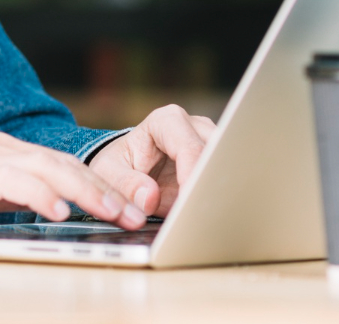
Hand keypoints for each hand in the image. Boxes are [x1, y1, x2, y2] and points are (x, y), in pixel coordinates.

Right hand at [0, 132, 148, 231]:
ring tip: (112, 213)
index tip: (126, 209)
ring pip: (49, 168)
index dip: (98, 186)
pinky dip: (41, 194)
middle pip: (65, 164)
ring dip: (86, 191)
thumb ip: (9, 198)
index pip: (62, 165)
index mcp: (3, 153)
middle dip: (105, 189)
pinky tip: (59, 211)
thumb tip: (48, 211)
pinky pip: (13, 181)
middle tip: (134, 214)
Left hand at [87, 104, 216, 217]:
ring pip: (228, 167)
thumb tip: (148, 198)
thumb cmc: (119, 166)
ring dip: (220, 192)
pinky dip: (222, 198)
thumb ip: (124, 184)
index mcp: (166, 121)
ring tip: (208, 217)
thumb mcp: (108, 173)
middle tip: (203, 214)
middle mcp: (194, 127)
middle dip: (211, 184)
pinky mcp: (219, 163)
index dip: (192, 176)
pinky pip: (229, 180)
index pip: (188, 147)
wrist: (129, 168)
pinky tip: (214, 216)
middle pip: (216, 155)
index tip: (189, 202)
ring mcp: (211, 143)